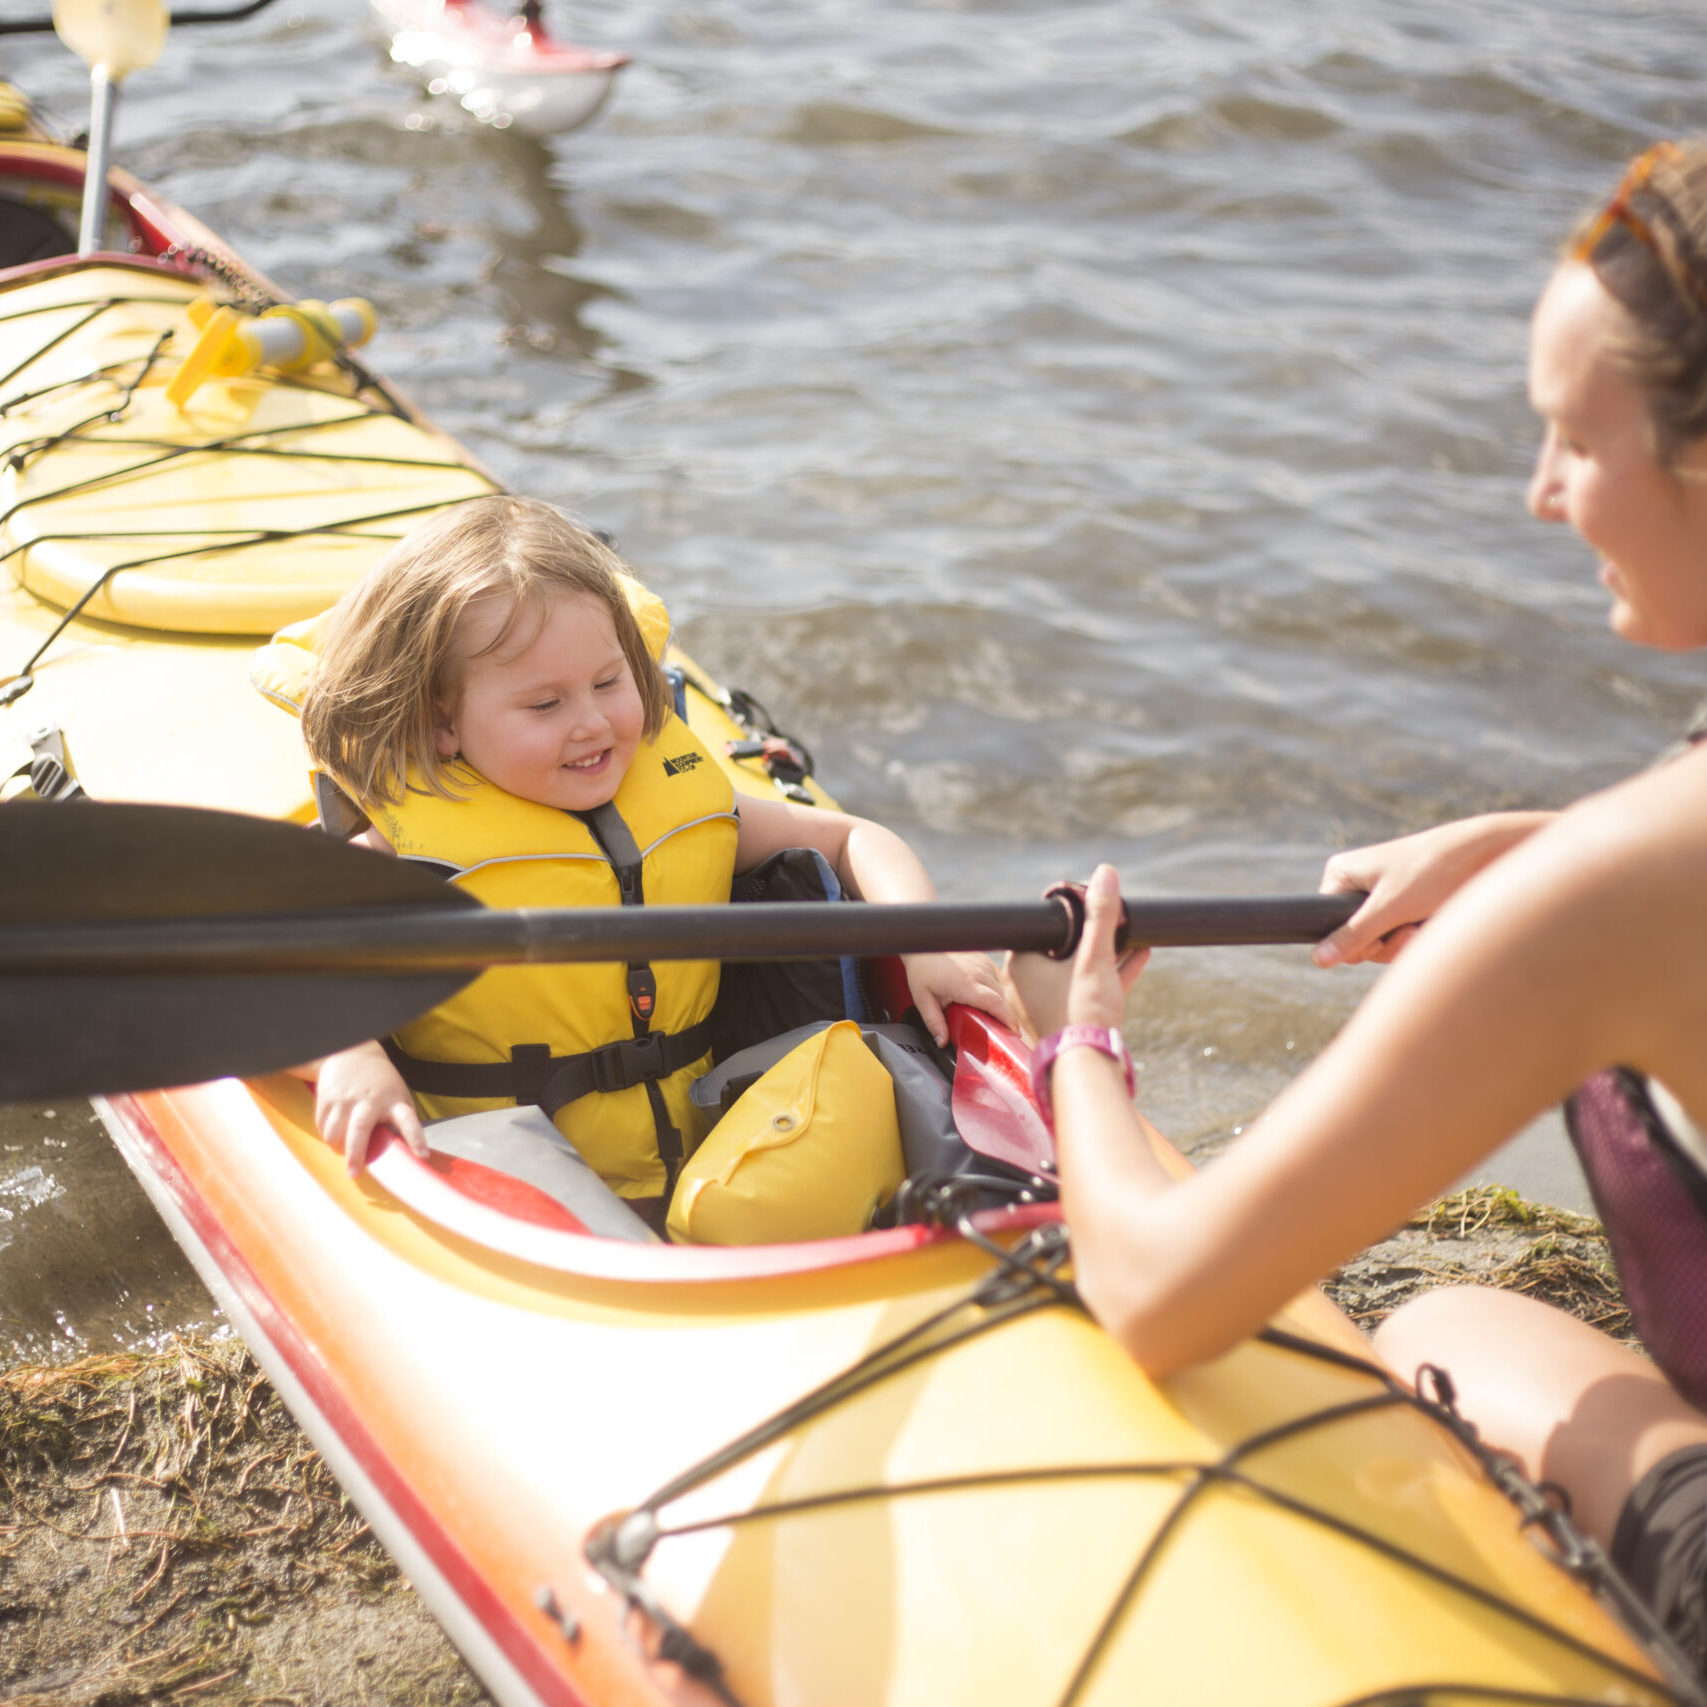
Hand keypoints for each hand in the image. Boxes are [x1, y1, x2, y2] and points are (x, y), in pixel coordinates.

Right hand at [312, 1040, 427, 1175]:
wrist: (352, 1054)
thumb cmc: (381, 1084)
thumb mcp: (398, 1096)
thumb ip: (398, 1121)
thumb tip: (401, 1156)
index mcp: (394, 1101)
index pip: (409, 1122)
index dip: (416, 1139)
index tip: (423, 1156)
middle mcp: (369, 1100)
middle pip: (360, 1129)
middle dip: (356, 1154)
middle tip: (354, 1174)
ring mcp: (346, 1099)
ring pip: (334, 1133)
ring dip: (338, 1146)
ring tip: (344, 1146)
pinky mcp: (326, 1098)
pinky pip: (322, 1127)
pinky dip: (328, 1134)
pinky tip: (336, 1127)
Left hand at [900, 949, 1012, 1047]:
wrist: (923, 944)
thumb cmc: (922, 969)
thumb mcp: (922, 999)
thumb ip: (934, 1022)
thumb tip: (942, 1042)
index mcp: (965, 983)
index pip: (995, 1003)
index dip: (1007, 1019)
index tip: (1014, 1032)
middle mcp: (979, 971)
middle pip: (1001, 998)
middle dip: (1004, 1016)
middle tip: (1000, 1032)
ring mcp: (984, 963)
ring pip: (1000, 989)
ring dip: (998, 1003)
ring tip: (990, 1017)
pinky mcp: (985, 959)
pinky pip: (996, 979)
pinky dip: (994, 991)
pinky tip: (983, 998)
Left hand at [1001, 865, 1148, 1042]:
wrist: (1087, 1064)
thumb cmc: (1082, 1011)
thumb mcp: (1094, 956)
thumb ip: (1101, 915)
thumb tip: (1105, 873)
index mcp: (1020, 963)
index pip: (1045, 925)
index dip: (1072, 912)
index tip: (1094, 901)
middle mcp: (1025, 983)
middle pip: (1063, 946)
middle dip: (1094, 932)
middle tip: (1116, 916)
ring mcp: (1045, 1003)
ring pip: (1078, 968)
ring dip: (1107, 952)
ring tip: (1133, 932)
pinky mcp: (1066, 1018)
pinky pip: (1087, 988)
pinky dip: (1109, 973)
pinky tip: (1139, 955)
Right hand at [1313, 812, 1551, 968]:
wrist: (1486, 854)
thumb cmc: (1434, 871)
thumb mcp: (1389, 909)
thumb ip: (1353, 936)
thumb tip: (1317, 960)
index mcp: (1343, 874)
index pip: (1328, 925)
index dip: (1353, 941)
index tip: (1378, 937)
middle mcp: (1359, 884)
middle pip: (1355, 938)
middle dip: (1383, 943)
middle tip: (1407, 931)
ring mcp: (1384, 896)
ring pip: (1380, 941)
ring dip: (1403, 942)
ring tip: (1423, 925)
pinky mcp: (1407, 906)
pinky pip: (1400, 935)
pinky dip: (1416, 937)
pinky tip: (1431, 924)